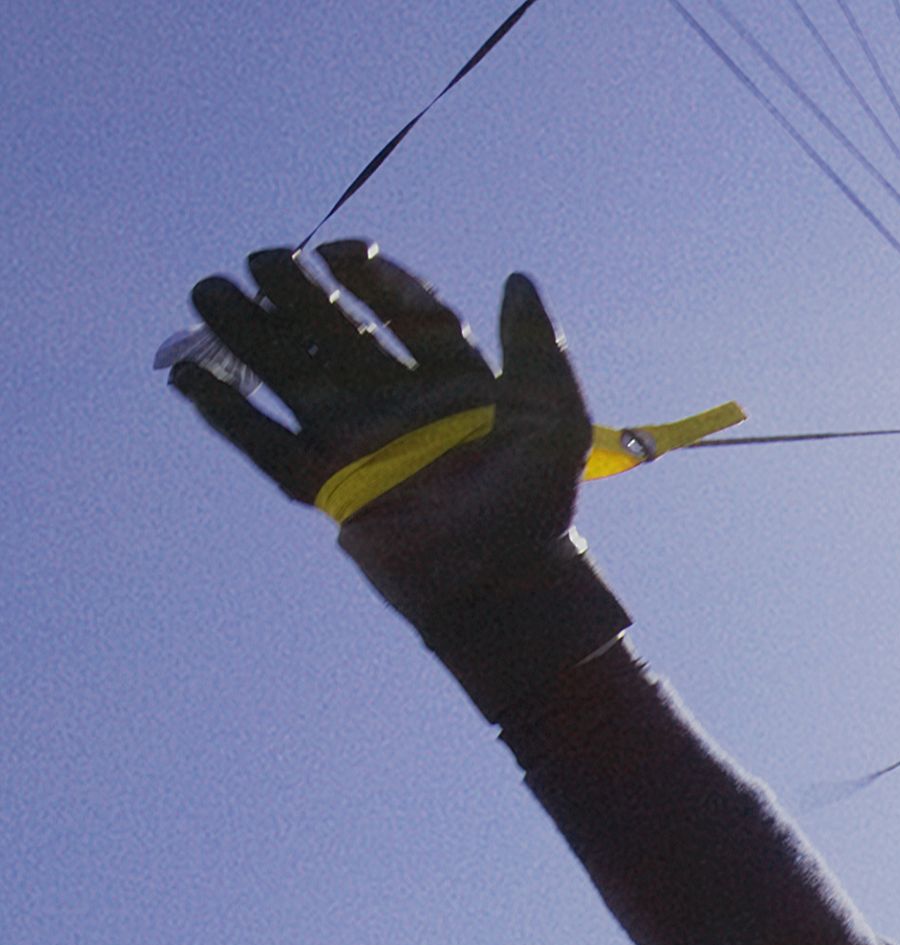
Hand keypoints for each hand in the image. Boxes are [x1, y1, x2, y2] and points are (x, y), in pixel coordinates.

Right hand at [170, 243, 591, 627]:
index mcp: (452, 385)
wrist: (506, 582)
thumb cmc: (537, 505)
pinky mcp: (330, 489)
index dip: (374, 280)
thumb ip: (534, 346)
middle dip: (295, 297)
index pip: (407, 316)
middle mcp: (400, 407)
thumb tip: (517, 278)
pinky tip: (191, 375)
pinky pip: (270, 447)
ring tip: (207, 293)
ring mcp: (360, 446)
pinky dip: (231, 415)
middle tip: (258, 259)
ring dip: (250, 338)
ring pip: (295, 379)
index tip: (338, 250)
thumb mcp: (553, 417)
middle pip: (338, 338)